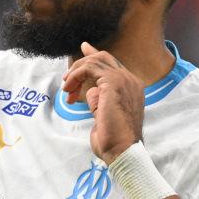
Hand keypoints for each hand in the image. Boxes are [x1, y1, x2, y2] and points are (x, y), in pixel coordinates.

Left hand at [62, 42, 144, 162]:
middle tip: (67, 77)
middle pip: (104, 58)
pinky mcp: (113, 82)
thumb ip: (98, 101)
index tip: (84, 48)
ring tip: (66, 88)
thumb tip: (88, 92)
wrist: (122, 150)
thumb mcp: (103, 116)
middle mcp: (131, 81)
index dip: (95, 57)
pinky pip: (90, 68)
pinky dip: (76, 76)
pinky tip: (69, 89)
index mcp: (132, 88)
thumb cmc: (113, 141)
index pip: (112, 66)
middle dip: (82, 63)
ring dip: (76, 72)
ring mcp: (124, 80)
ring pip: (96, 60)